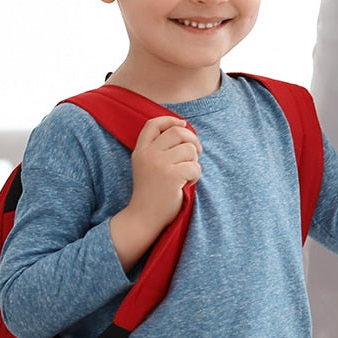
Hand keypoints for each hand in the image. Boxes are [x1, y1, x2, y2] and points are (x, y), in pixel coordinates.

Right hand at [110, 117, 201, 270]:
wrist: (143, 218)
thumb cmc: (151, 192)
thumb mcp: (148, 165)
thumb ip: (160, 148)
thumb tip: (185, 129)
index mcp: (140, 150)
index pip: (154, 123)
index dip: (171, 120)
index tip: (183, 125)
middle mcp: (147, 154)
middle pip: (178, 132)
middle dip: (192, 140)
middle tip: (196, 153)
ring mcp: (158, 164)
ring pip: (189, 149)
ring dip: (194, 161)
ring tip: (187, 174)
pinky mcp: (171, 176)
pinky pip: (195, 166)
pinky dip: (196, 175)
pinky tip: (187, 184)